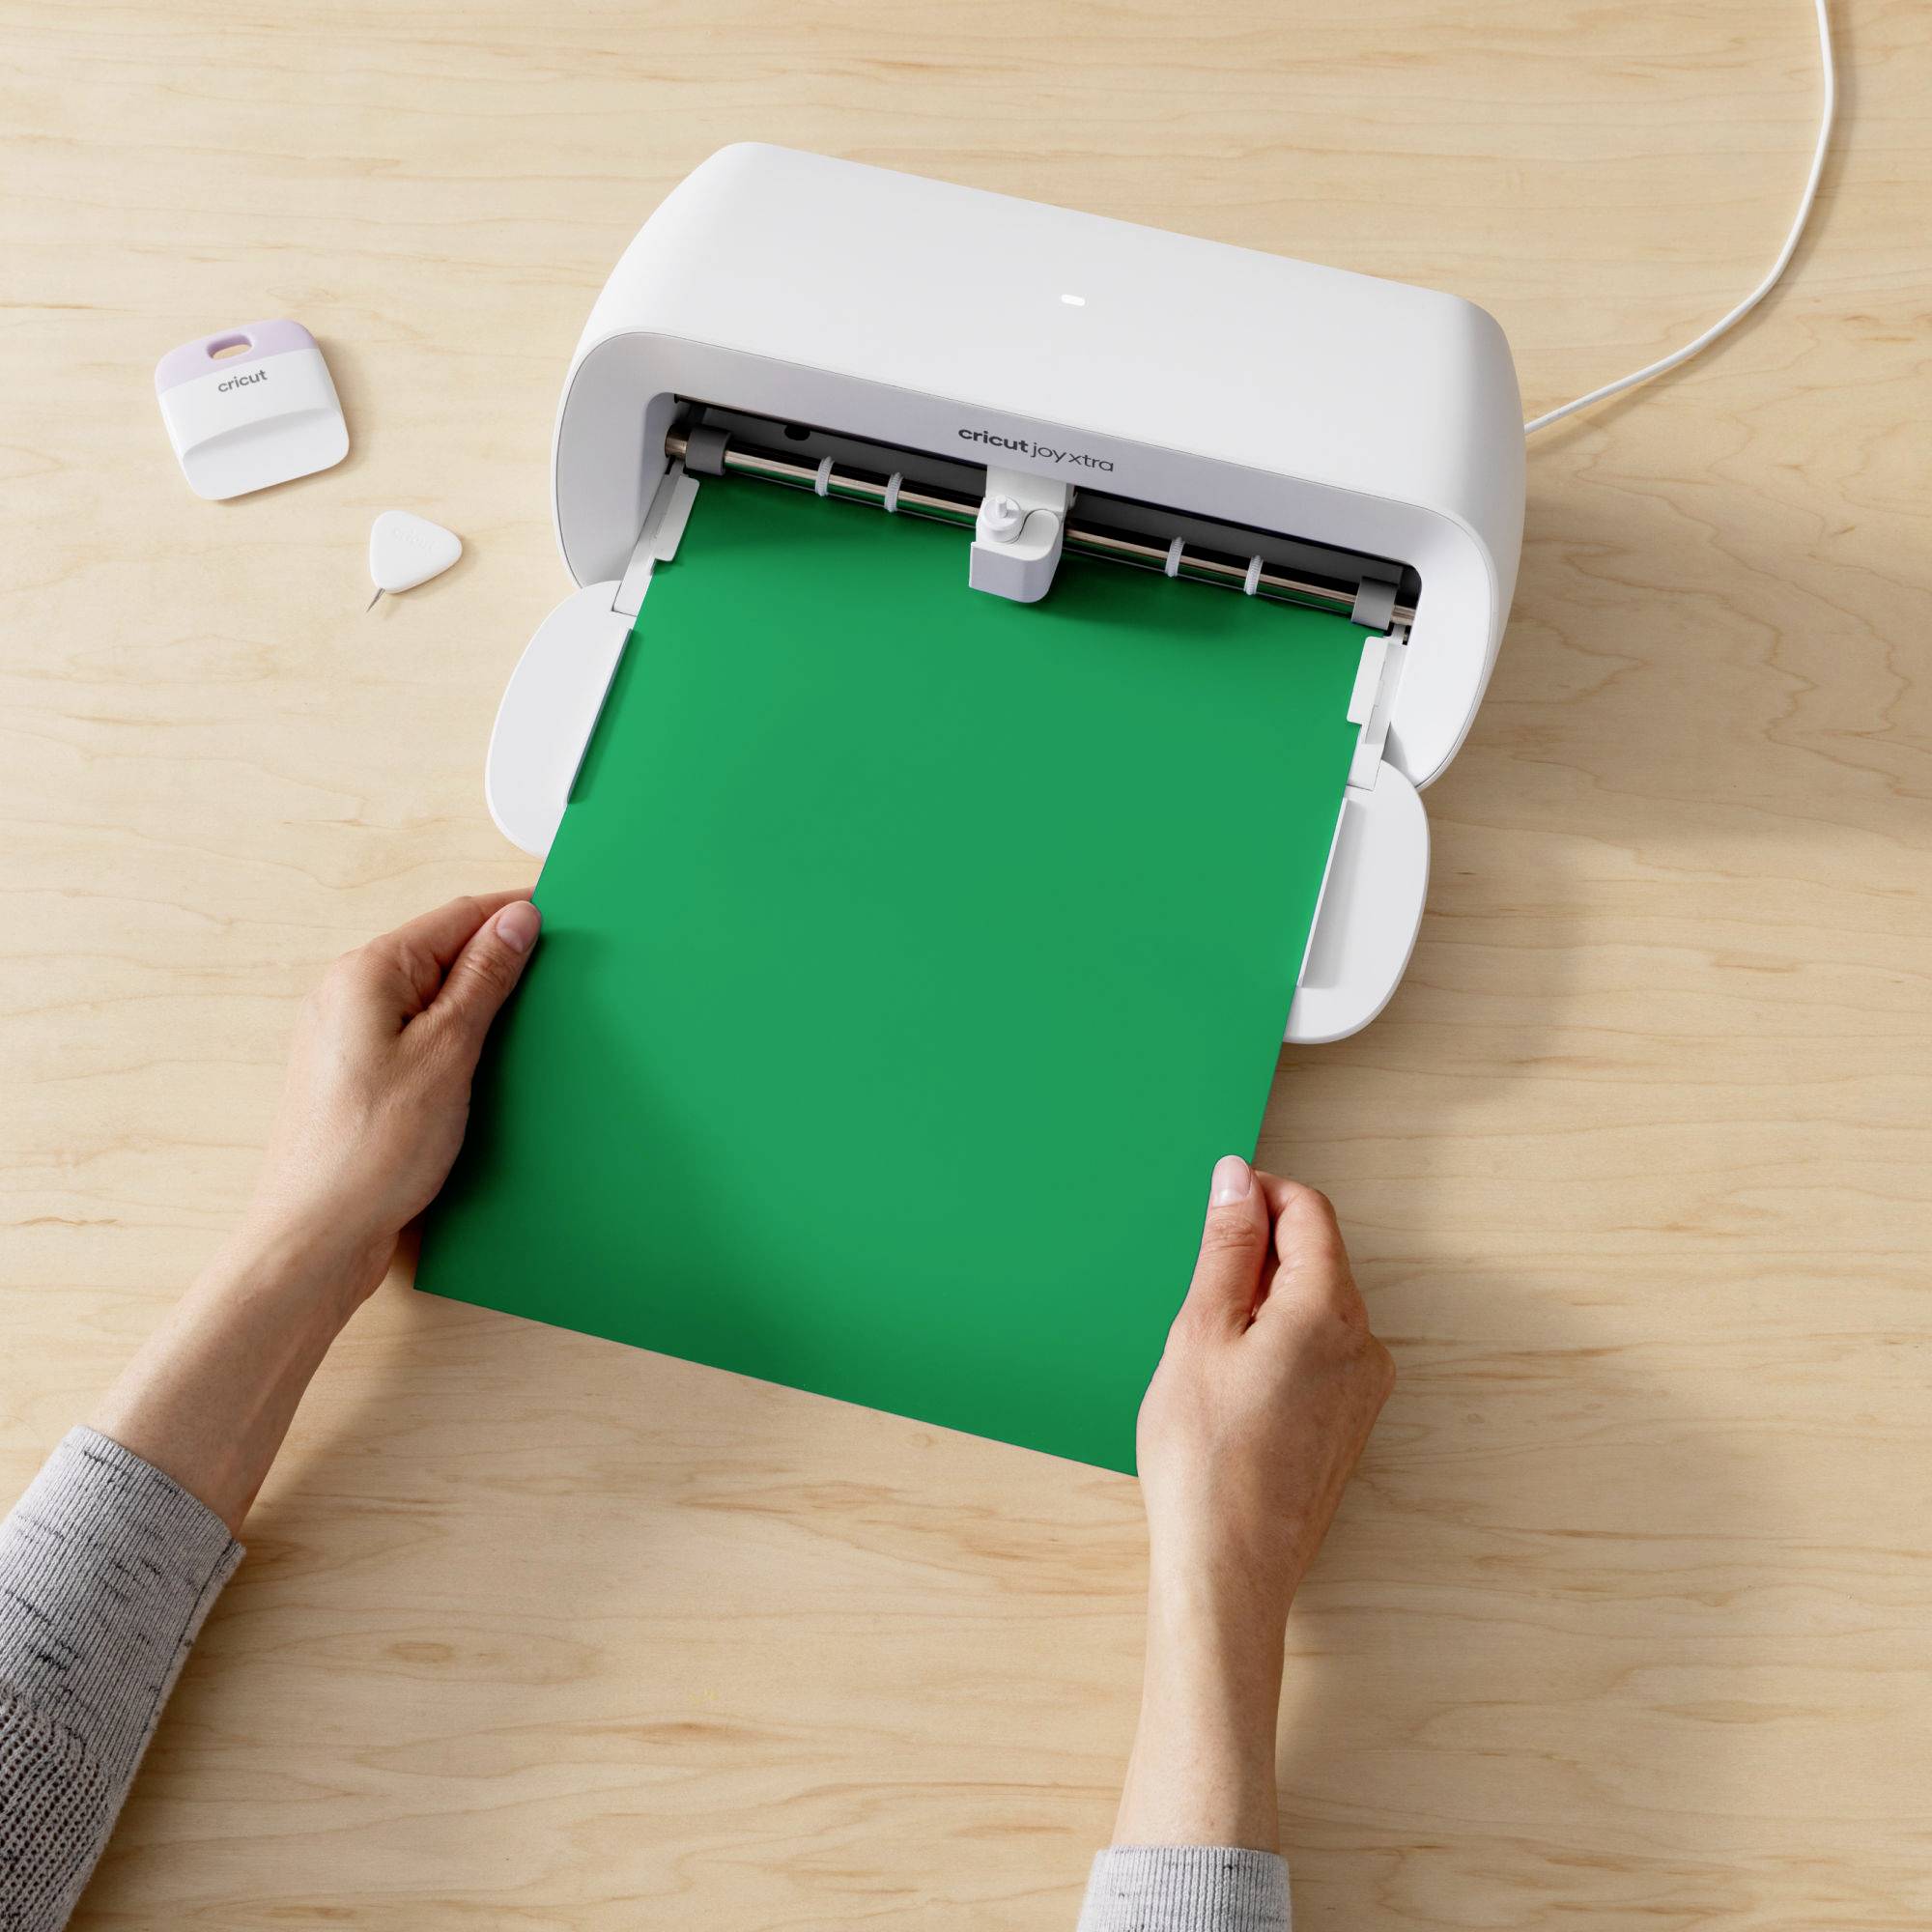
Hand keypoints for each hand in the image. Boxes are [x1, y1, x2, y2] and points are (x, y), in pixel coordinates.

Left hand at [243, 891, 541, 1308]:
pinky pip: (414, 1034)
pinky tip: (481, 1068)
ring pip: (429, 996)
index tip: (564, 917)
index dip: (514, 913)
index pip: (457, 917)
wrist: (316, 1237)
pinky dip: (453, 1040)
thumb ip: (485, 979)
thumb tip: (516, 919)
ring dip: (477, 1005)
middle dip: (499, 962)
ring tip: (522, 1028)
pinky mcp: (352, 1074)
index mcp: (367, 972)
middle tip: (554, 980)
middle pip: (441, 953)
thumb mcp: (449, 1052)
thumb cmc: (372, 1151)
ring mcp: (344, 1035)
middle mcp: (346, 993)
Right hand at [1113, 1156, 1393, 1850]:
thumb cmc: (1204, 1454)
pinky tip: (1230, 1384)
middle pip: (1317, 1257)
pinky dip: (1276, 1343)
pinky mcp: (1349, 1424)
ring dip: (1263, 1300)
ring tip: (1205, 1346)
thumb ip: (1227, 1247)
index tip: (1213, 1205)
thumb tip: (1238, 1179)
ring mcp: (1362, 1388)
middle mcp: (1363, 1343)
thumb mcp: (1200, 1331)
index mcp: (1329, 1309)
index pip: (1309, 1211)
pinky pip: (1318, 1352)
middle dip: (1258, 1252)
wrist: (1229, 1568)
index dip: (1258, 1194)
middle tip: (1195, 1289)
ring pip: (1315, 1306)